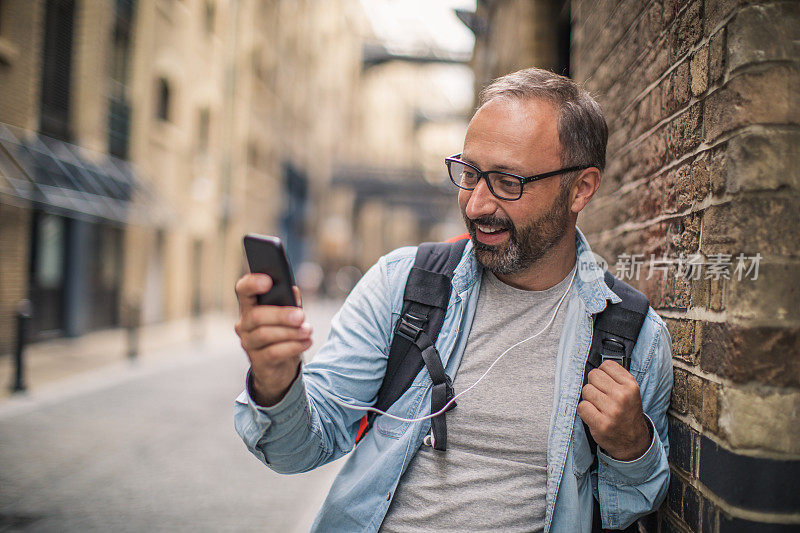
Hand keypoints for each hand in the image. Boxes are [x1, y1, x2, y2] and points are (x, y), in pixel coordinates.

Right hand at [234, 274, 311, 406]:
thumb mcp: (289, 316)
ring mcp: (248, 344)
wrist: (281, 368)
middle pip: (256, 316)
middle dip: (281, 315)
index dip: (252, 283)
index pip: (243, 290)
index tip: (268, 281)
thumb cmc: (284, 335)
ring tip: (308, 331)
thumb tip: (293, 290)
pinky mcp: (257, 361)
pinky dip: (293, 346)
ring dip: (290, 332)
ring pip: (265, 334)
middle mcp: (244, 324)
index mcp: (251, 307)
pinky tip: (306, 342)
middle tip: (301, 316)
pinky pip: (273, 352)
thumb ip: (290, 302)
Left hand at [577, 360, 650, 460]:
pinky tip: (594, 415)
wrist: (634, 441)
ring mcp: (612, 411)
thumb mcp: (631, 392)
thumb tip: (597, 367)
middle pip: (593, 376)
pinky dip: (585, 410)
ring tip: (599, 407)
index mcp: (631, 386)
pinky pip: (582, 406)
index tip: (606, 383)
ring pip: (586, 390)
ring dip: (589, 398)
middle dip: (594, 385)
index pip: (606, 365)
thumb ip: (616, 377)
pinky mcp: (601, 424)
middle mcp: (622, 396)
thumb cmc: (628, 413)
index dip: (603, 373)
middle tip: (601, 396)